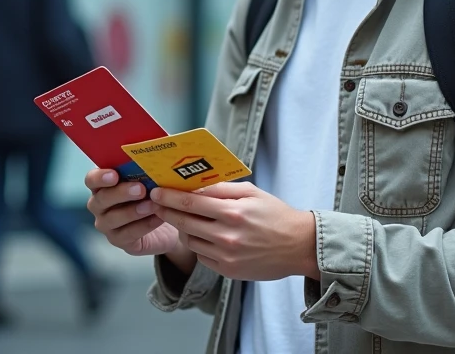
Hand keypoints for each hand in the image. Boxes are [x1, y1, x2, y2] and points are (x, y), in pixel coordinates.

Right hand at [85, 169, 179, 256]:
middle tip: (141, 189)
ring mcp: (106, 224)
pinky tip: (158, 218)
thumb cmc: (152, 191)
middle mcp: (99, 205)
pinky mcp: (118, 240)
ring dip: (133, 211)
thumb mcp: (147, 178)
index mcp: (101, 185)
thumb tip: (150, 157)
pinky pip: (128, 234)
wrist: (166, 218)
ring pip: (113, 218)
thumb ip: (142, 169)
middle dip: (121, 193)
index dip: (100, 177)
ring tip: (152, 205)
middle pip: (101, 199)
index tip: (114, 175)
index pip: (91, 180)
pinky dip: (144, 225)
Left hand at [150, 181, 316, 281]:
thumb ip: (222, 188)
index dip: (169, 196)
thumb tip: (194, 185)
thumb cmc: (275, 214)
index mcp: (232, 212)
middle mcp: (226, 236)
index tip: (156, 191)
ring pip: (190, 240)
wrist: (298, 246)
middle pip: (184, 222)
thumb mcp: (251, 192)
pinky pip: (202, 256)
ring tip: (182, 218)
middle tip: (155, 203)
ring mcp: (226, 256)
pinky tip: (203, 235)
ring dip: (182, 228)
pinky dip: (198, 244)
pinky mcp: (228, 271)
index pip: (190, 202)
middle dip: (166, 211)